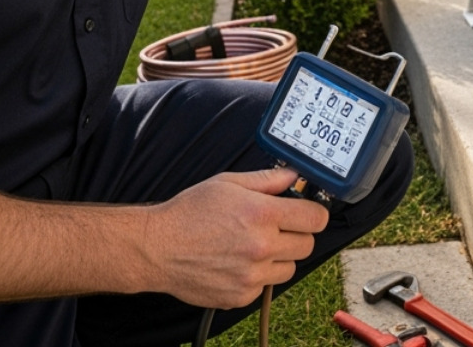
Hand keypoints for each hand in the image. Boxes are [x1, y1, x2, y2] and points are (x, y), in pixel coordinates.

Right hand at [144, 168, 328, 307]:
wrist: (157, 248)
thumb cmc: (189, 213)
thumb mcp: (228, 183)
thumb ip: (267, 180)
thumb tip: (294, 176)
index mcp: (262, 214)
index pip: (315, 218)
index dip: (313, 213)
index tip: (306, 212)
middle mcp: (261, 246)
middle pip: (307, 244)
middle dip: (296, 234)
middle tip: (276, 227)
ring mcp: (252, 275)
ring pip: (289, 268)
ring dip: (279, 257)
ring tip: (253, 245)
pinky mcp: (241, 296)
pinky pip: (265, 286)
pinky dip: (257, 276)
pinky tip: (237, 262)